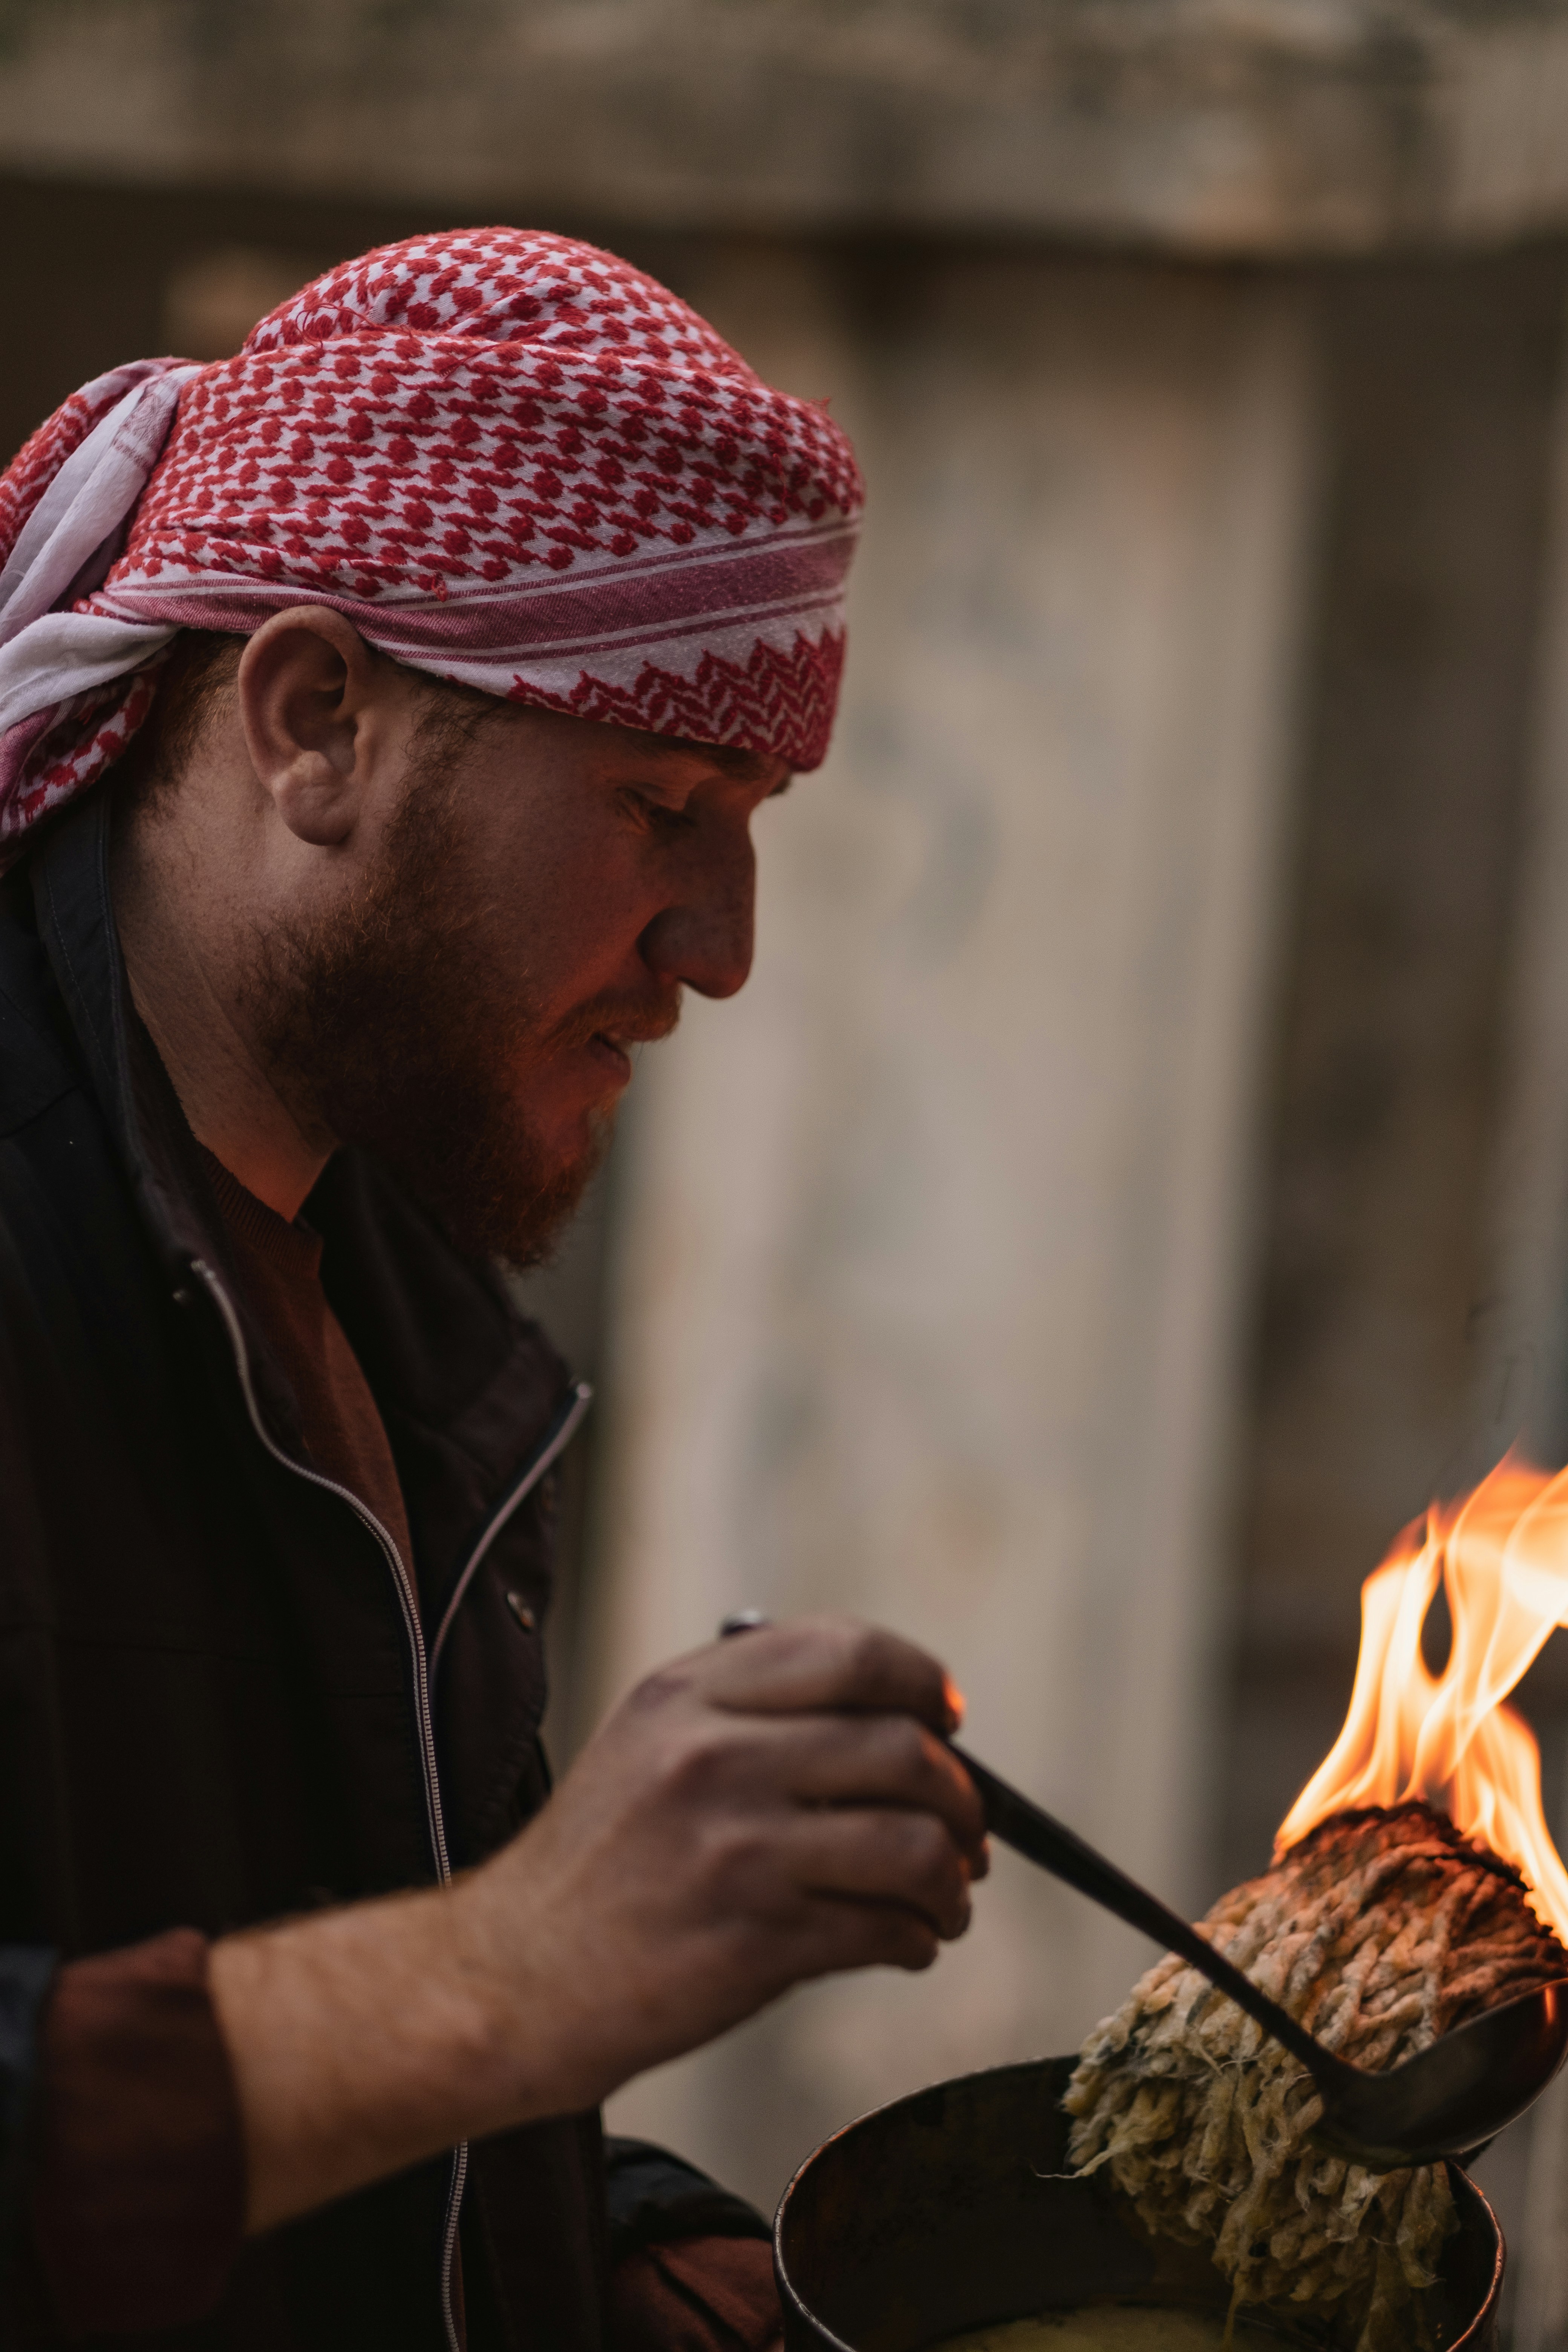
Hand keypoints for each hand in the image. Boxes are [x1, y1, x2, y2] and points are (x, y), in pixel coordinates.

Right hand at [456, 1615, 988, 2106]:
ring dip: (953, 1877)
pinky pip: (885, 1929)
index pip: (853, 1653)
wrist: (511, 1981)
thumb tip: (904, 1721)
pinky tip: (905, 1943)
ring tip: (947, 1898)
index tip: (948, 1720)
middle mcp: (712, 1757)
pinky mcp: (753, 1942)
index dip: (924, 1683)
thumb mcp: (651, 1743)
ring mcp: (735, 1850)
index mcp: (689, 1694)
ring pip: (913, 1845)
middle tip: (967, 1830)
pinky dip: (918, 1939)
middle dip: (960, 1795)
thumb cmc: (599, 1866)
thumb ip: (756, 1711)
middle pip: (903, 1748)